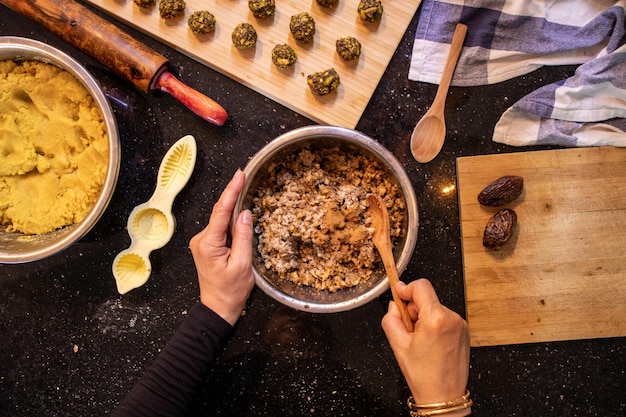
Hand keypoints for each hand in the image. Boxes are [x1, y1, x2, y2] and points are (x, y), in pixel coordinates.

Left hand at [189, 169, 253, 325]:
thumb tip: (244, 212)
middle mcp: (201, 239)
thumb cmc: (231, 291)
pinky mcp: (207, 246)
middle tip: (244, 176)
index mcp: (208, 243)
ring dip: (233, 208)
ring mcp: (202, 242)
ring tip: (244, 190)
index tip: (239, 175)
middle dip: (232, 194)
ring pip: (221, 220)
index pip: (221, 211)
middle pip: (220, 212)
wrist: (218, 308)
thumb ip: (243, 236)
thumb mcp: (243, 263)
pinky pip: (221, 228)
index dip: (231, 191)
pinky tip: (240, 213)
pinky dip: (231, 221)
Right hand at [381, 279, 469, 413]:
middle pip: (427, 298)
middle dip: (413, 310)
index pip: (421, 286)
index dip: (406, 289)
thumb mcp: (397, 344)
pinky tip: (431, 344)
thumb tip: (395, 303)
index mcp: (436, 318)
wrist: (443, 396)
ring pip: (435, 309)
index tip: (399, 295)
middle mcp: (452, 318)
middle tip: (409, 331)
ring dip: (424, 318)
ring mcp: (460, 324)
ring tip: (421, 341)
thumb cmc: (423, 375)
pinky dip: (434, 325)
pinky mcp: (464, 331)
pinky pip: (444, 319)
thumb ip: (391, 317)